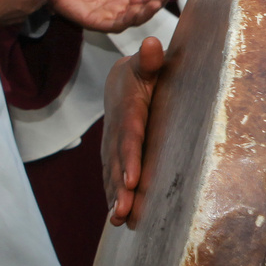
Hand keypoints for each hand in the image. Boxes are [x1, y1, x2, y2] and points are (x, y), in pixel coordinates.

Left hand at [53, 0, 171, 31]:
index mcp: (119, 0)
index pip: (142, 1)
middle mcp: (115, 11)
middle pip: (140, 12)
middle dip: (155, 5)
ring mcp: (105, 18)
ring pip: (130, 20)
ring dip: (144, 13)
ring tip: (156, 4)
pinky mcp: (94, 22)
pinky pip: (113, 25)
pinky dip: (125, 20)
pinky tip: (136, 13)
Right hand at [104, 35, 167, 225]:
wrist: (119, 81)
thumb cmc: (140, 73)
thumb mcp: (145, 65)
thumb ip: (150, 60)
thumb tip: (153, 44)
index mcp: (128, 112)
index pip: (130, 138)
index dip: (129, 159)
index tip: (131, 179)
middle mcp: (116, 133)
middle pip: (117, 164)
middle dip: (119, 189)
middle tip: (123, 212)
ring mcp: (112, 147)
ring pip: (112, 176)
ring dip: (115, 199)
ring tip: (120, 221)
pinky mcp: (113, 157)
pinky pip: (112, 179)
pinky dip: (114, 198)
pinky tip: (120, 219)